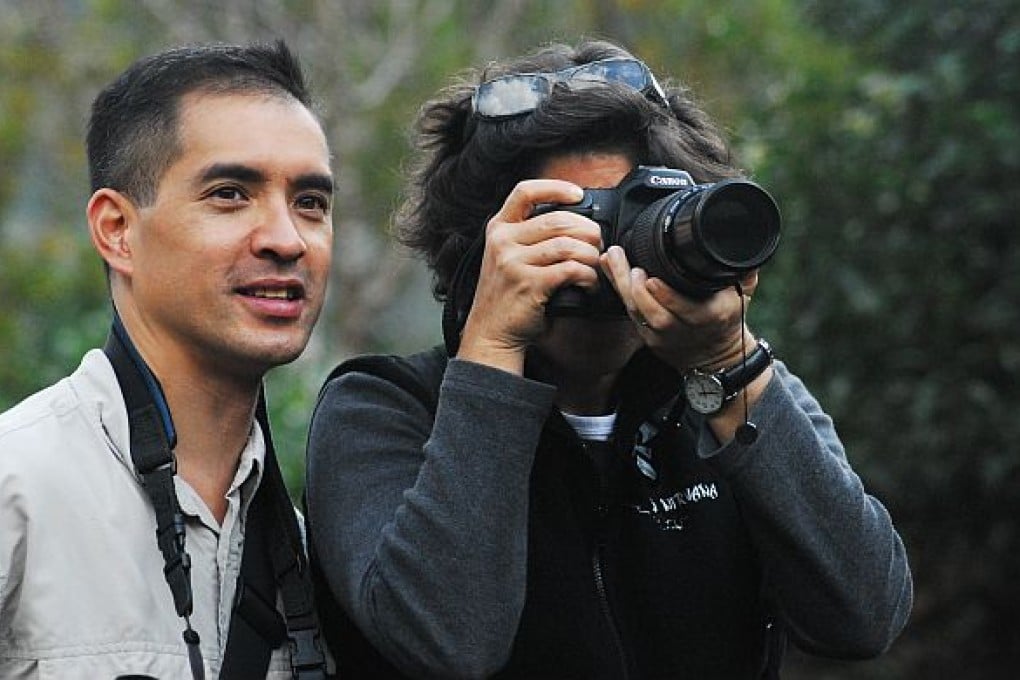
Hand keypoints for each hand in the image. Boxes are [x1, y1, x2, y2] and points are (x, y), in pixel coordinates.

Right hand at [457, 180, 602, 373]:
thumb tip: (576, 222)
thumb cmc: (507, 296)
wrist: (490, 332)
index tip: (578, 195)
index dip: (556, 188)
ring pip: (568, 245)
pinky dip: (588, 276)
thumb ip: (529, 237)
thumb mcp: (507, 257)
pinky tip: (589, 283)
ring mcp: (513, 262)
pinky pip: (570, 269)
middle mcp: (503, 241)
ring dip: (591, 256)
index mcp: (498, 228)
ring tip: (595, 266)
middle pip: (558, 220)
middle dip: (587, 231)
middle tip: (597, 244)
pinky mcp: (528, 284)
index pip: (525, 191)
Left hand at [600, 245, 757, 372]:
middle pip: (651, 310)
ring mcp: (662, 335)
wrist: (715, 357)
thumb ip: (744, 274)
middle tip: (622, 260)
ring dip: (620, 285)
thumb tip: (749, 254)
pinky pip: (629, 313)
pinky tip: (609, 271)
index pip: (684, 310)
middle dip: (633, 286)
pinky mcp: (647, 336)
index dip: (666, 297)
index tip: (651, 278)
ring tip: (612, 259)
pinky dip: (617, 291)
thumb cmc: (727, 320)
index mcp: (709, 317)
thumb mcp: (742, 297)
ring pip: (636, 312)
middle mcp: (682, 328)